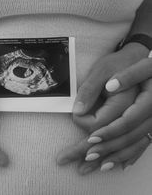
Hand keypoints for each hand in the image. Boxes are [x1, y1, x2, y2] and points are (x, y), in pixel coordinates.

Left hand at [57, 42, 151, 173]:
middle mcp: (147, 113)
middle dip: (100, 151)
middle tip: (79, 163)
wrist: (138, 58)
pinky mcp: (146, 122)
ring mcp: (149, 120)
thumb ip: (91, 88)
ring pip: (131, 145)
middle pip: (122, 138)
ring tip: (91, 167)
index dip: (99, 128)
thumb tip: (78, 109)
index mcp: (138, 99)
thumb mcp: (102, 69)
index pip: (117, 121)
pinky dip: (127, 156)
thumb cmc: (120, 61)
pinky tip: (116, 165)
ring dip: (112, 158)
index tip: (82, 129)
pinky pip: (140, 145)